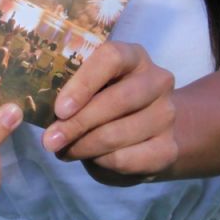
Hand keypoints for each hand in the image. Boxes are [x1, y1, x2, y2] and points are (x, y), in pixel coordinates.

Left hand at [41, 41, 176, 185]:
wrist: (147, 134)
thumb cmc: (106, 104)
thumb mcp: (92, 90)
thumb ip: (74, 95)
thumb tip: (50, 116)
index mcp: (134, 57)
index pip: (112, 58)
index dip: (84, 83)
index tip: (59, 109)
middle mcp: (157, 81)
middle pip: (118, 99)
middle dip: (78, 123)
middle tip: (50, 140)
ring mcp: (166, 115)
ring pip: (118, 133)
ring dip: (84, 146)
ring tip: (64, 150)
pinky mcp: (168, 148)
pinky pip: (126, 159)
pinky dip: (101, 162)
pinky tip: (92, 158)